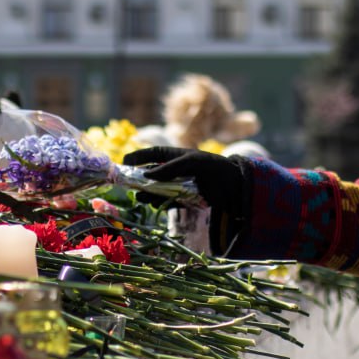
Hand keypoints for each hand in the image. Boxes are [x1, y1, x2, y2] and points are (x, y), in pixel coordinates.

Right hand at [122, 147, 245, 213]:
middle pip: (150, 173)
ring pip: (156, 189)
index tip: (123, 162)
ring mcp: (178, 184)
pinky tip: (155, 204)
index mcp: (175, 155)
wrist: (234, 187)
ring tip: (141, 197)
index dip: (137, 157)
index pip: (151, 154)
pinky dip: (159, 203)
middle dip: (139, 179)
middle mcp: (174, 170)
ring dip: (148, 193)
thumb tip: (146, 176)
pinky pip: (166, 201)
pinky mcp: (183, 198)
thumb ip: (168, 169)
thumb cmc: (213, 167)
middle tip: (128, 185)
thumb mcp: (191, 163)